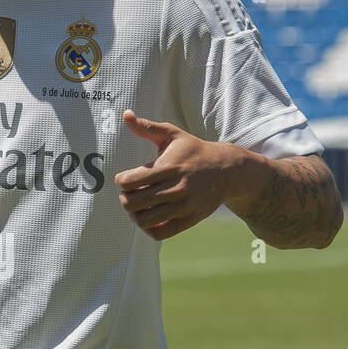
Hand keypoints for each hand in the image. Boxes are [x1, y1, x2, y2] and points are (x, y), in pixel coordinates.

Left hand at [114, 110, 240, 240]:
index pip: (130, 181)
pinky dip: (149, 229)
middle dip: (125, 199)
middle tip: (129, 194)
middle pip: (133, 203)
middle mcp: (176, 188)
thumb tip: (126, 115)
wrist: (226, 170)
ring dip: (134, 215)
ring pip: (144, 221)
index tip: (125, 179)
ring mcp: (184, 206)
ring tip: (137, 208)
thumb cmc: (193, 151)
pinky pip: (160, 233)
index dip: (121, 181)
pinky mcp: (190, 219)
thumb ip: (147, 127)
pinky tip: (150, 217)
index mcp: (168, 167)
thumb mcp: (172, 135)